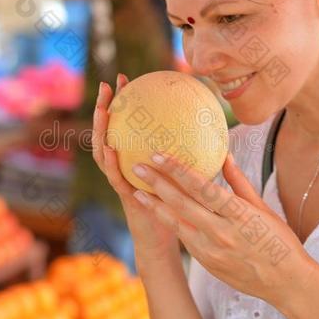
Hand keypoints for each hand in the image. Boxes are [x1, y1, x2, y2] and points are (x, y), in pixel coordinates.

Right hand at [91, 74, 179, 262]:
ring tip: (102, 109)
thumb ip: (194, 155)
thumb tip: (216, 130)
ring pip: (104, 151)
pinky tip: (110, 146)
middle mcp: (125, 166)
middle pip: (111, 132)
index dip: (127, 103)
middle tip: (108, 85)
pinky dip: (109, 162)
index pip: (129, 126)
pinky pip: (114, 177)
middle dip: (106, 108)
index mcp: (137, 159)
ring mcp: (122, 180)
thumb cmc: (179, 207)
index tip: (128, 79)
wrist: (167, 239)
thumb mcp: (187, 176)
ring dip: (101, 130)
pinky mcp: (125, 197)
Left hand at [129, 152, 316, 305]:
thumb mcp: (263, 208)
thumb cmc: (279, 241)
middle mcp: (222, 232)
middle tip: (138, 167)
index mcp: (239, 214)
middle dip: (157, 183)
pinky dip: (169, 223)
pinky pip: (184, 238)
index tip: (159, 155)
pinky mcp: (207, 263)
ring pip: (177, 223)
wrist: (287, 282)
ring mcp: (212, 250)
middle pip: (183, 203)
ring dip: (155, 206)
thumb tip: (225, 155)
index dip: (178, 170)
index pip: (202, 187)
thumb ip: (239, 182)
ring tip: (136, 191)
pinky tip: (157, 211)